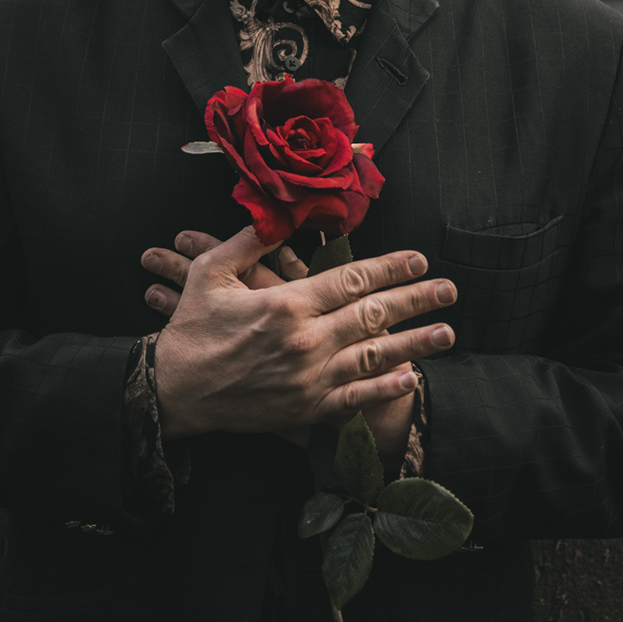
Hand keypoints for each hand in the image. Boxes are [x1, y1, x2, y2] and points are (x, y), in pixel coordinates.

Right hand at [140, 226, 456, 441]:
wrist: (172, 390)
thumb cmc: (191, 327)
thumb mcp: (211, 272)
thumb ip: (251, 241)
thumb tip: (281, 212)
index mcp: (286, 303)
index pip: (351, 279)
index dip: (390, 268)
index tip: (419, 260)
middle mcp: (305, 341)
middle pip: (372, 315)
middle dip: (415, 300)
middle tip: (449, 290)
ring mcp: (308, 379)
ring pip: (372, 357)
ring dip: (414, 343)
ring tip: (447, 332)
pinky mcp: (303, 409)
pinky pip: (354, 399)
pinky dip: (384, 389)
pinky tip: (411, 378)